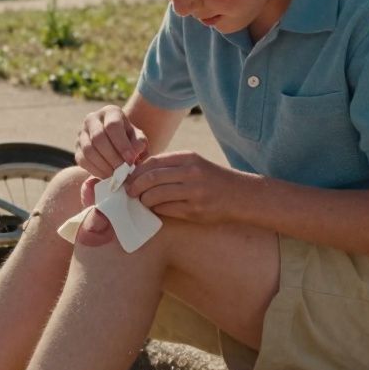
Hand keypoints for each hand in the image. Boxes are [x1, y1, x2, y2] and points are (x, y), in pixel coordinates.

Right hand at [75, 105, 146, 178]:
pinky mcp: (76, 148)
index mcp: (110, 112)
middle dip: (112, 158)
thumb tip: (132, 153)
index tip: (131, 160)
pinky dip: (95, 171)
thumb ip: (139, 143)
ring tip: (116, 176)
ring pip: (89, 150)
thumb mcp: (138, 138)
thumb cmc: (130, 140)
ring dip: (104, 166)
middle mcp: (92, 119)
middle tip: (123, 172)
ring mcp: (81, 133)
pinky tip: (107, 176)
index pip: (113, 126)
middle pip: (98, 138)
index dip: (122, 145)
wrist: (116, 144)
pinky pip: (82, 160)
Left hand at [122, 151, 241, 224]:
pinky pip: (166, 210)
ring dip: (144, 200)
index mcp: (188, 158)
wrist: (240, 195)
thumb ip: (170, 165)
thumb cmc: (211, 179)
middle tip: (129, 192)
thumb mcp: (194, 164)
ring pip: (155, 195)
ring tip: (142, 202)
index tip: (128, 178)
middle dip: (135, 186)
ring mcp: (193, 192)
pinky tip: (155, 209)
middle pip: (151, 178)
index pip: (153, 162)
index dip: (137, 171)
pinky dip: (156, 209)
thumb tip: (138, 173)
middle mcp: (191, 173)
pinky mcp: (195, 211)